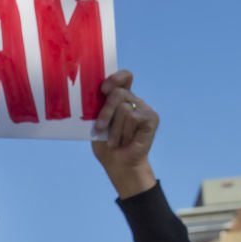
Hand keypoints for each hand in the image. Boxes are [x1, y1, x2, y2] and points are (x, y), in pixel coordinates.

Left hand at [91, 71, 158, 198]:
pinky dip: (125, 132)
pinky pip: (133, 117)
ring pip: (123, 108)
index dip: (116, 78)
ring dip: (114, 129)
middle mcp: (133, 100)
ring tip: (114, 142)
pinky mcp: (151, 117)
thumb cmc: (105, 144)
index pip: (124, 77)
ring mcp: (144, 108)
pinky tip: (126, 141)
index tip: (104, 89)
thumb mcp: (96, 123)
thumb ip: (97, 107)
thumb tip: (88, 96)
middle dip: (106, 111)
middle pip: (118, 92)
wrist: (119, 164)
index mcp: (120, 98)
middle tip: (99, 128)